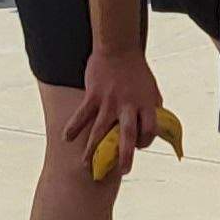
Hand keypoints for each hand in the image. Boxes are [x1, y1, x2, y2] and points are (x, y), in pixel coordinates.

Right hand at [64, 52, 168, 173]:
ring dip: (93, 149)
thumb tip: (153, 129)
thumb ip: (152, 109)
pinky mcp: (93, 95)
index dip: (146, 141)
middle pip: (128, 134)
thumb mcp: (152, 89)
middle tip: (123, 171)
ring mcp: (110, 101)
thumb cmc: (137, 71)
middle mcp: (129, 104)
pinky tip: (66, 139)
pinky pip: (82, 115)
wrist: (118, 48)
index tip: (139, 146)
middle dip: (125, 155)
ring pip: (101, 130)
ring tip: (87, 164)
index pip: (150, 129)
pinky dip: (73, 127)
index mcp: (146, 103)